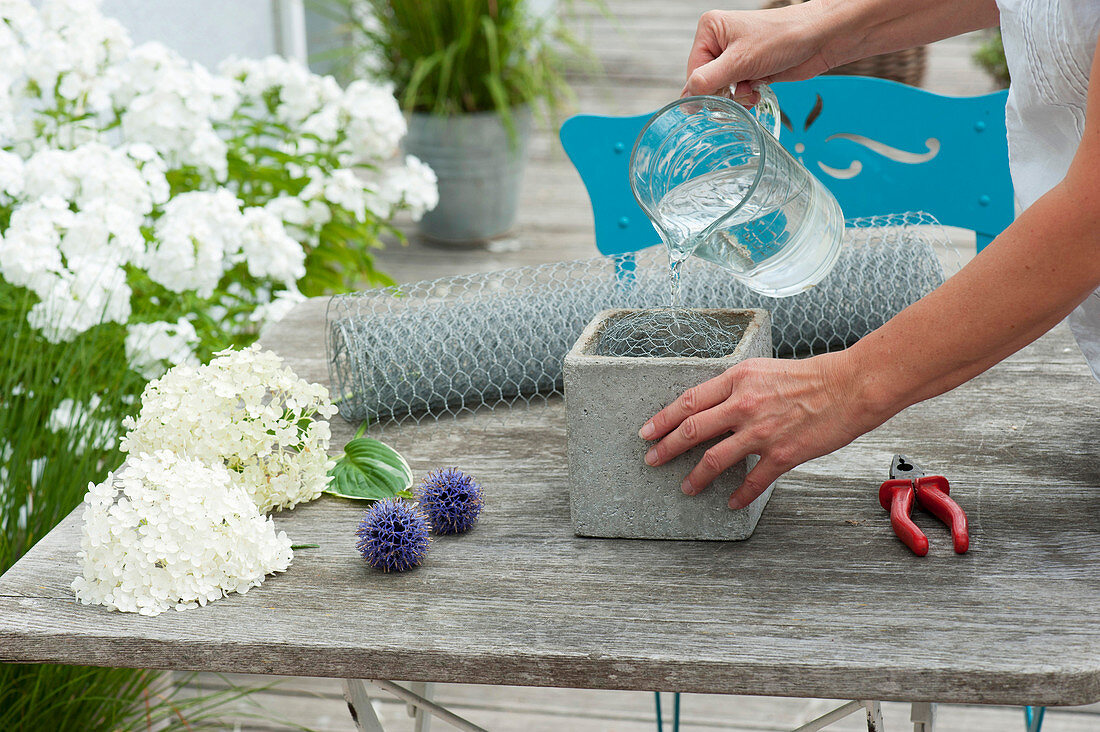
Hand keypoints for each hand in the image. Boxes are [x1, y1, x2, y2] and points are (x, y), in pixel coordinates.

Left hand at [638, 352, 887, 508]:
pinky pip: (752, 480)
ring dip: (695, 476)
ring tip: (686, 487)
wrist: (850, 386)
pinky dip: (739, 495)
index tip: (646, 432)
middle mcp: (743, 404)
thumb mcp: (763, 370)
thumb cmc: (810, 377)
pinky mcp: (782, 454)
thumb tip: (714, 407)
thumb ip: (737, 388)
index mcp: (737, 379)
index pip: (688, 401)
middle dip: (666, 448)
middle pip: (692, 430)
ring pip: (715, 459)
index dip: (662, 419)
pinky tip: (731, 503)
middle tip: (651, 460)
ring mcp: (761, 431)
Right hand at [683, 5, 835, 97]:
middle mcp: (720, 42)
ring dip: (737, 97)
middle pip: (707, 82)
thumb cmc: (783, 38)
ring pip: (723, 90)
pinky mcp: (751, 68)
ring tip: (753, 88)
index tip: (721, 97)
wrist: (819, 39)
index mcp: (710, 30)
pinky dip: (747, 96)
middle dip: (724, 93)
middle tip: (742, 90)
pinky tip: (759, 89)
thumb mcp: (739, 61)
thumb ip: (707, 82)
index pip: (692, 71)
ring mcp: (736, 56)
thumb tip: (685, 101)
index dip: (705, 89)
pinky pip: (738, 92)